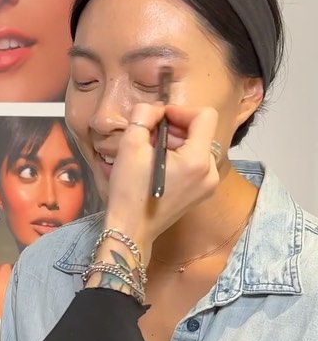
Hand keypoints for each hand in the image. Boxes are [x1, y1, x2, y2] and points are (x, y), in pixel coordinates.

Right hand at [104, 102, 219, 263]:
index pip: (204, 116)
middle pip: (202, 132)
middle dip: (175, 128)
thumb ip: (144, 116)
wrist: (130, 230)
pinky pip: (197, 163)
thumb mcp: (129, 146)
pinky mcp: (202, 193)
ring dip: (177, 142)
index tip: (158, 119)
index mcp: (197, 160)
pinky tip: (160, 166)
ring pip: (199, 146)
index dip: (180, 111)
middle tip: (149, 137)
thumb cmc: (129, 191)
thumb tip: (155, 110)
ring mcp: (209, 184)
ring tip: (152, 153)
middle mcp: (211, 172)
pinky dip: (180, 157)